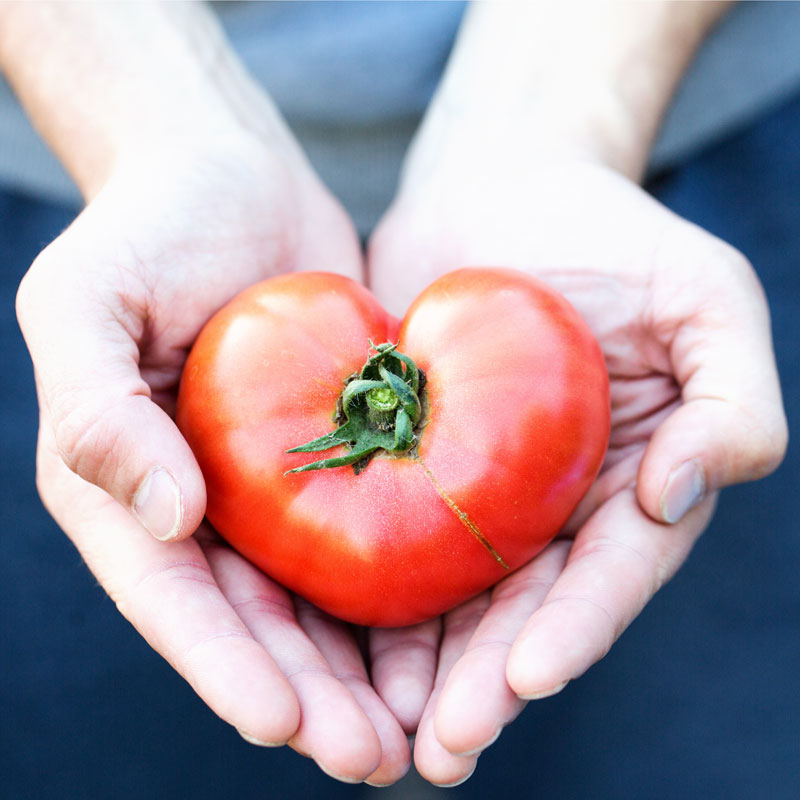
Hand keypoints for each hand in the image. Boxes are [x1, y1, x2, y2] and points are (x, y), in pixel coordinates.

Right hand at [15, 131, 412, 783]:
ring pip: (319, 595)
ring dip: (365, 667)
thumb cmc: (147, 225)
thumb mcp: (85, 301)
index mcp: (125, 484)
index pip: (171, 597)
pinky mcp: (335, 447)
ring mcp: (271, 481)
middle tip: (374, 757)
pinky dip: (405, 584)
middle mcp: (199, 500)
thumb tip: (158, 519)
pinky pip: (371, 527)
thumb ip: (97, 409)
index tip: (283, 724)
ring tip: (424, 728)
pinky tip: (454, 630)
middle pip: (253, 619)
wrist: (230, 175)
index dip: (223, 666)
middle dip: (309, 696)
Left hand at [368, 153, 786, 783]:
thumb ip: (732, 400)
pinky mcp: (405, 458)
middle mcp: (552, 504)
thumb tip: (679, 493)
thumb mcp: (706, 299)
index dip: (575, 629)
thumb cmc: (611, 233)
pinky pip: (384, 532)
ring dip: (418, 667)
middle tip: (441, 749)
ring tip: (379, 731)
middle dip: (486, 681)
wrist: (501, 187)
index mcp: (629, 482)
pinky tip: (330, 642)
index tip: (526, 678)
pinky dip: (364, 591)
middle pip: (522, 608)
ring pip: (449, 596)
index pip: (607, 575)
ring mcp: (475, 488)